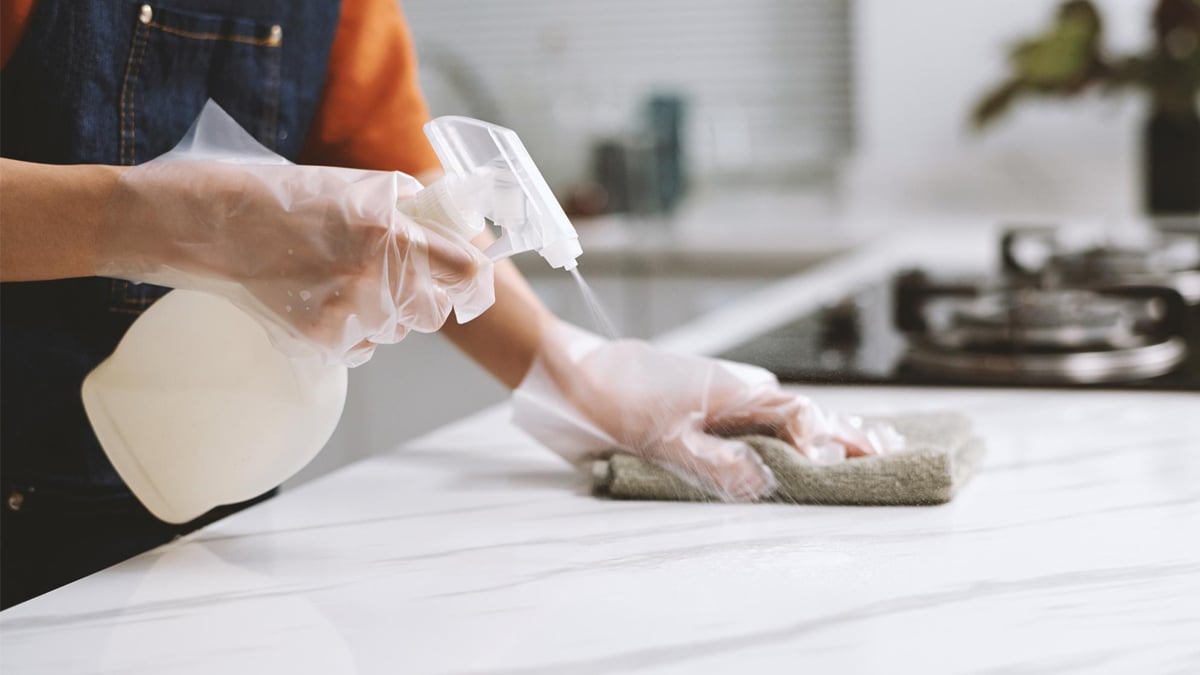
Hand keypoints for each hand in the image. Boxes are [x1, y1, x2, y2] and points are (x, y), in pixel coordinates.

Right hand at [98, 160, 493, 365]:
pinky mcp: (320, 341)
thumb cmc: (282, 196)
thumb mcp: (356, 188)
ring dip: (383, 313)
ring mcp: (347, 314)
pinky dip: (349, 330)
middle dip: (423, 297)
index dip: (471, 275)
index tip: (467, 274)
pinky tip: (317, 299)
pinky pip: (360, 347)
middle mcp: (375, 278)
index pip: (466, 270)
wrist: (204, 224)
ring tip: (338, 279)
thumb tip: (466, 234)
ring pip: (396, 331)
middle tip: (392, 275)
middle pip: (433, 312)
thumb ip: (412, 213)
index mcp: (390, 231)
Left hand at [512, 320, 901, 500]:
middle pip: (803, 413)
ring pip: (785, 413)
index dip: (824, 443)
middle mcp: (739, 390)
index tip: (845, 467)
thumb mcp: (662, 440)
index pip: (799, 418)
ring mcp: (724, 393)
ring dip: (823, 431)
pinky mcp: (707, 400)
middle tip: (889, 452)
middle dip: (845, 435)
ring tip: (867, 444)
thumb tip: (766, 482)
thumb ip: (715, 462)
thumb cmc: (615, 401)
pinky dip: (790, 428)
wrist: (574, 371)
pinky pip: (760, 414)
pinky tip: (800, 439)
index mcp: (736, 395)